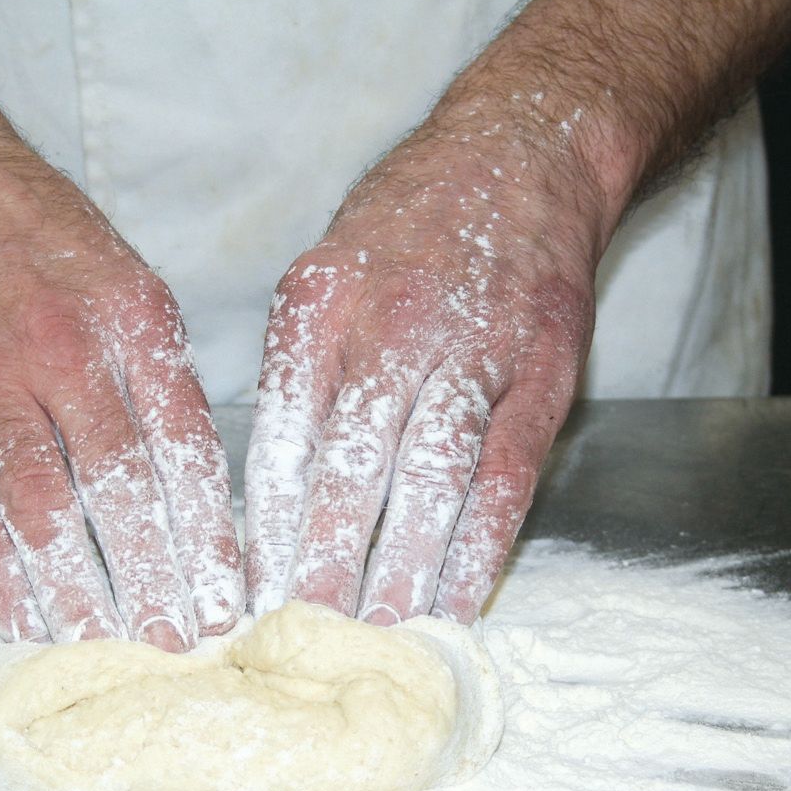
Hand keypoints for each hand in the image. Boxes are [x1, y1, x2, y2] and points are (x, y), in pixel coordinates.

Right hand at [0, 120, 242, 649]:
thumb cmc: (40, 245)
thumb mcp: (129, 286)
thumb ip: (162, 381)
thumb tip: (199, 492)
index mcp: (133, 322)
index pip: (184, 447)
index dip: (208, 533)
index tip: (229, 600)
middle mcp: (63, 349)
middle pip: (121, 486)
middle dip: (155, 575)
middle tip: (181, 644)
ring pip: (43, 505)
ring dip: (81, 588)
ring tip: (112, 649)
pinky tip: (24, 618)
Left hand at [245, 106, 601, 624]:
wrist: (523, 154)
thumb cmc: (408, 229)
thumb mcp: (323, 276)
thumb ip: (298, 376)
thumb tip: (267, 498)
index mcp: (320, 307)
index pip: (282, 441)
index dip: (266, 528)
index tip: (249, 594)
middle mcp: (394, 330)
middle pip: (350, 471)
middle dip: (324, 562)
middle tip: (302, 636)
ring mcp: (474, 354)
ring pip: (429, 484)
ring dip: (401, 570)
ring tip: (376, 635)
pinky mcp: (541, 379)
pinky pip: (504, 480)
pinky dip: (478, 547)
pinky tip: (455, 598)